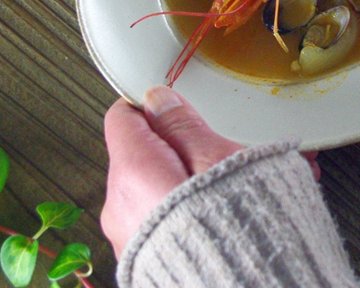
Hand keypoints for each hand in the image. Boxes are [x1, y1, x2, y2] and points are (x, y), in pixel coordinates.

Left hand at [101, 87, 319, 258]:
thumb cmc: (234, 228)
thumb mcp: (217, 160)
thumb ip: (183, 126)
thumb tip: (157, 100)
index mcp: (133, 173)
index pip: (123, 117)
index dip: (153, 107)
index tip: (181, 109)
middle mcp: (120, 208)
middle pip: (142, 153)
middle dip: (181, 145)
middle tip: (223, 148)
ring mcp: (130, 238)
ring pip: (155, 187)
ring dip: (191, 178)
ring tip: (238, 181)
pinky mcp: (145, 260)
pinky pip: (162, 218)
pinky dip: (189, 208)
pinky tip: (228, 210)